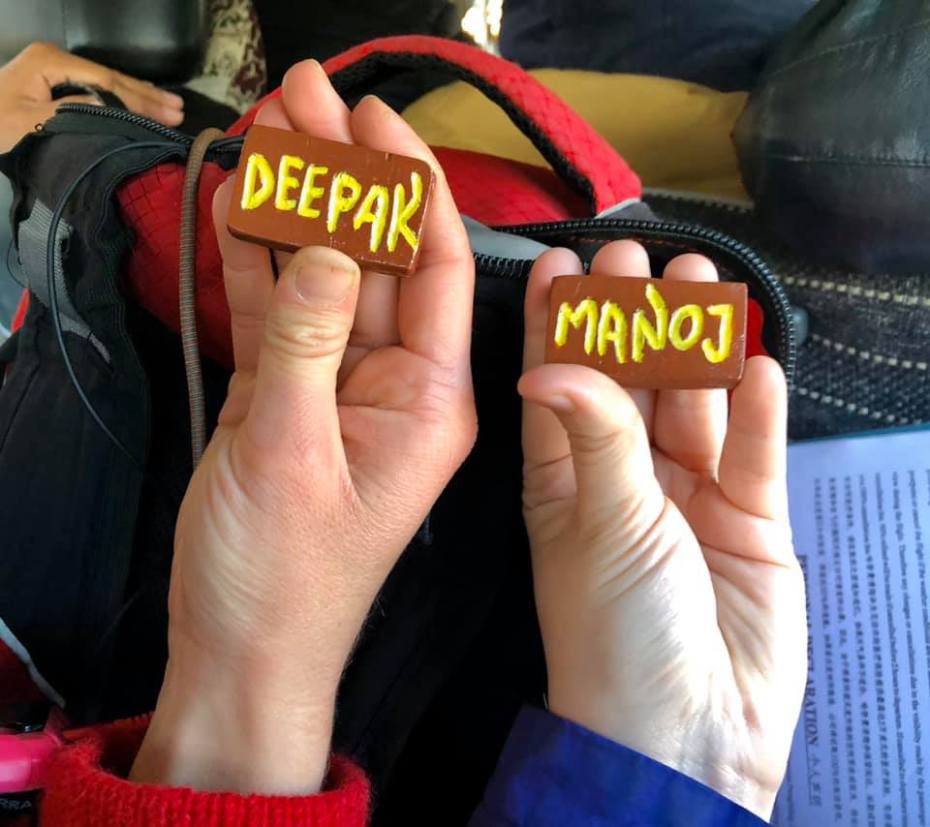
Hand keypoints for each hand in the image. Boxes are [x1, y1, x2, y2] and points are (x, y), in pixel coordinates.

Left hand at [0, 42, 183, 151]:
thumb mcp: (30, 120)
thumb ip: (71, 111)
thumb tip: (107, 109)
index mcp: (49, 62)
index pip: (107, 80)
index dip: (139, 99)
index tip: (165, 114)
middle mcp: (55, 60)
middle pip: (112, 77)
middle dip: (147, 96)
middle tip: (177, 111)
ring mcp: (56, 69)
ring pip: (108, 81)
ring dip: (141, 95)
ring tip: (172, 107)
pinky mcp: (56, 82)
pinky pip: (98, 87)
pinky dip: (124, 97)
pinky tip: (143, 102)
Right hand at [131, 61, 474, 793]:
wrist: (241, 648)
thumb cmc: (281, 578)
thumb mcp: (288, 456)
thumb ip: (305, 345)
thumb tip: (328, 245)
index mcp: (431, 397)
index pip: (435, 265)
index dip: (409, 184)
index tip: (373, 119)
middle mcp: (399, 383)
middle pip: (379, 255)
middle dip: (346, 174)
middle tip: (304, 94)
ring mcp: (343, 385)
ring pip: (327, 274)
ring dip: (298, 204)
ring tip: (268, 128)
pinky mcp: (293, 397)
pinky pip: (282, 313)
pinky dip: (260, 261)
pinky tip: (242, 204)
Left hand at [519, 241, 805, 819]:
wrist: (688, 733)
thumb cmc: (615, 633)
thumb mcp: (599, 522)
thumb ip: (593, 435)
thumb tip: (548, 362)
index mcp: (566, 478)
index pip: (558, 383)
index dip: (558, 324)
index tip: (559, 265)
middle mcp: (624, 478)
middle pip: (631, 382)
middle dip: (633, 321)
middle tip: (635, 259)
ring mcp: (690, 496)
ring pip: (695, 404)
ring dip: (697, 349)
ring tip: (698, 283)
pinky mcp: (749, 521)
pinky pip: (755, 453)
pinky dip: (758, 413)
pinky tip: (756, 365)